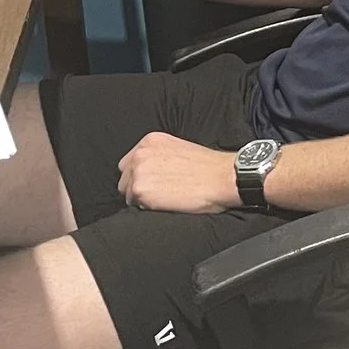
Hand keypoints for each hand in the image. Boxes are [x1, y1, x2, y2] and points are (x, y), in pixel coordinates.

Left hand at [117, 133, 238, 213]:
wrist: (223, 177)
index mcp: (150, 141)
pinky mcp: (140, 190)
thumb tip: (151, 171)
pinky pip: (135, 205)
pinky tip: (167, 202)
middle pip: (125, 179)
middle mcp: (140, 153)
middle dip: (138, 187)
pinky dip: (148, 208)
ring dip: (143, 199)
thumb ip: (159, 156)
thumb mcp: (180, 149)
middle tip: (161, 193)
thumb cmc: (209, 167)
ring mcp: (139, 171)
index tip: (154, 183)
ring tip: (167, 198)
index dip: (141, 176)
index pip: (130, 163)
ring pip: (128, 194)